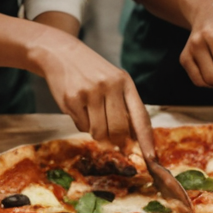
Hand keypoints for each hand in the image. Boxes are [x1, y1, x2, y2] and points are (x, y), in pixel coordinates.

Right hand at [36, 37, 155, 150]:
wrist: (61, 53)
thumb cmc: (91, 72)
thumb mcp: (113, 81)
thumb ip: (123, 106)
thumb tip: (131, 140)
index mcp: (125, 82)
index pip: (140, 116)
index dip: (146, 140)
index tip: (151, 158)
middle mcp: (110, 86)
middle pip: (119, 130)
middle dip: (116, 141)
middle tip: (113, 143)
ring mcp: (90, 92)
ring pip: (99, 132)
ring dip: (97, 133)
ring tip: (92, 116)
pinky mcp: (72, 99)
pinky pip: (82, 127)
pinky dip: (82, 124)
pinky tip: (79, 108)